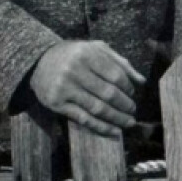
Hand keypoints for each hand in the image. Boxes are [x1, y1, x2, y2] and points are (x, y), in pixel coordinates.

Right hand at [30, 40, 145, 135]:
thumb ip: (119, 62)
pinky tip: (113, 131)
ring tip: (128, 123)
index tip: (133, 93)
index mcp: (87, 54)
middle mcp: (75, 70)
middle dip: (124, 105)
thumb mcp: (96, 49)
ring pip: (97, 108)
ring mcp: (65, 88)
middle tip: (133, 111)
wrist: (39, 60)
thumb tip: (142, 81)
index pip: (114, 75)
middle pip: (107, 93)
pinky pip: (83, 119)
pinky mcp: (57, 104)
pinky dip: (101, 127)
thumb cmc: (74, 54)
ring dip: (116, 118)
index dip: (127, 87)